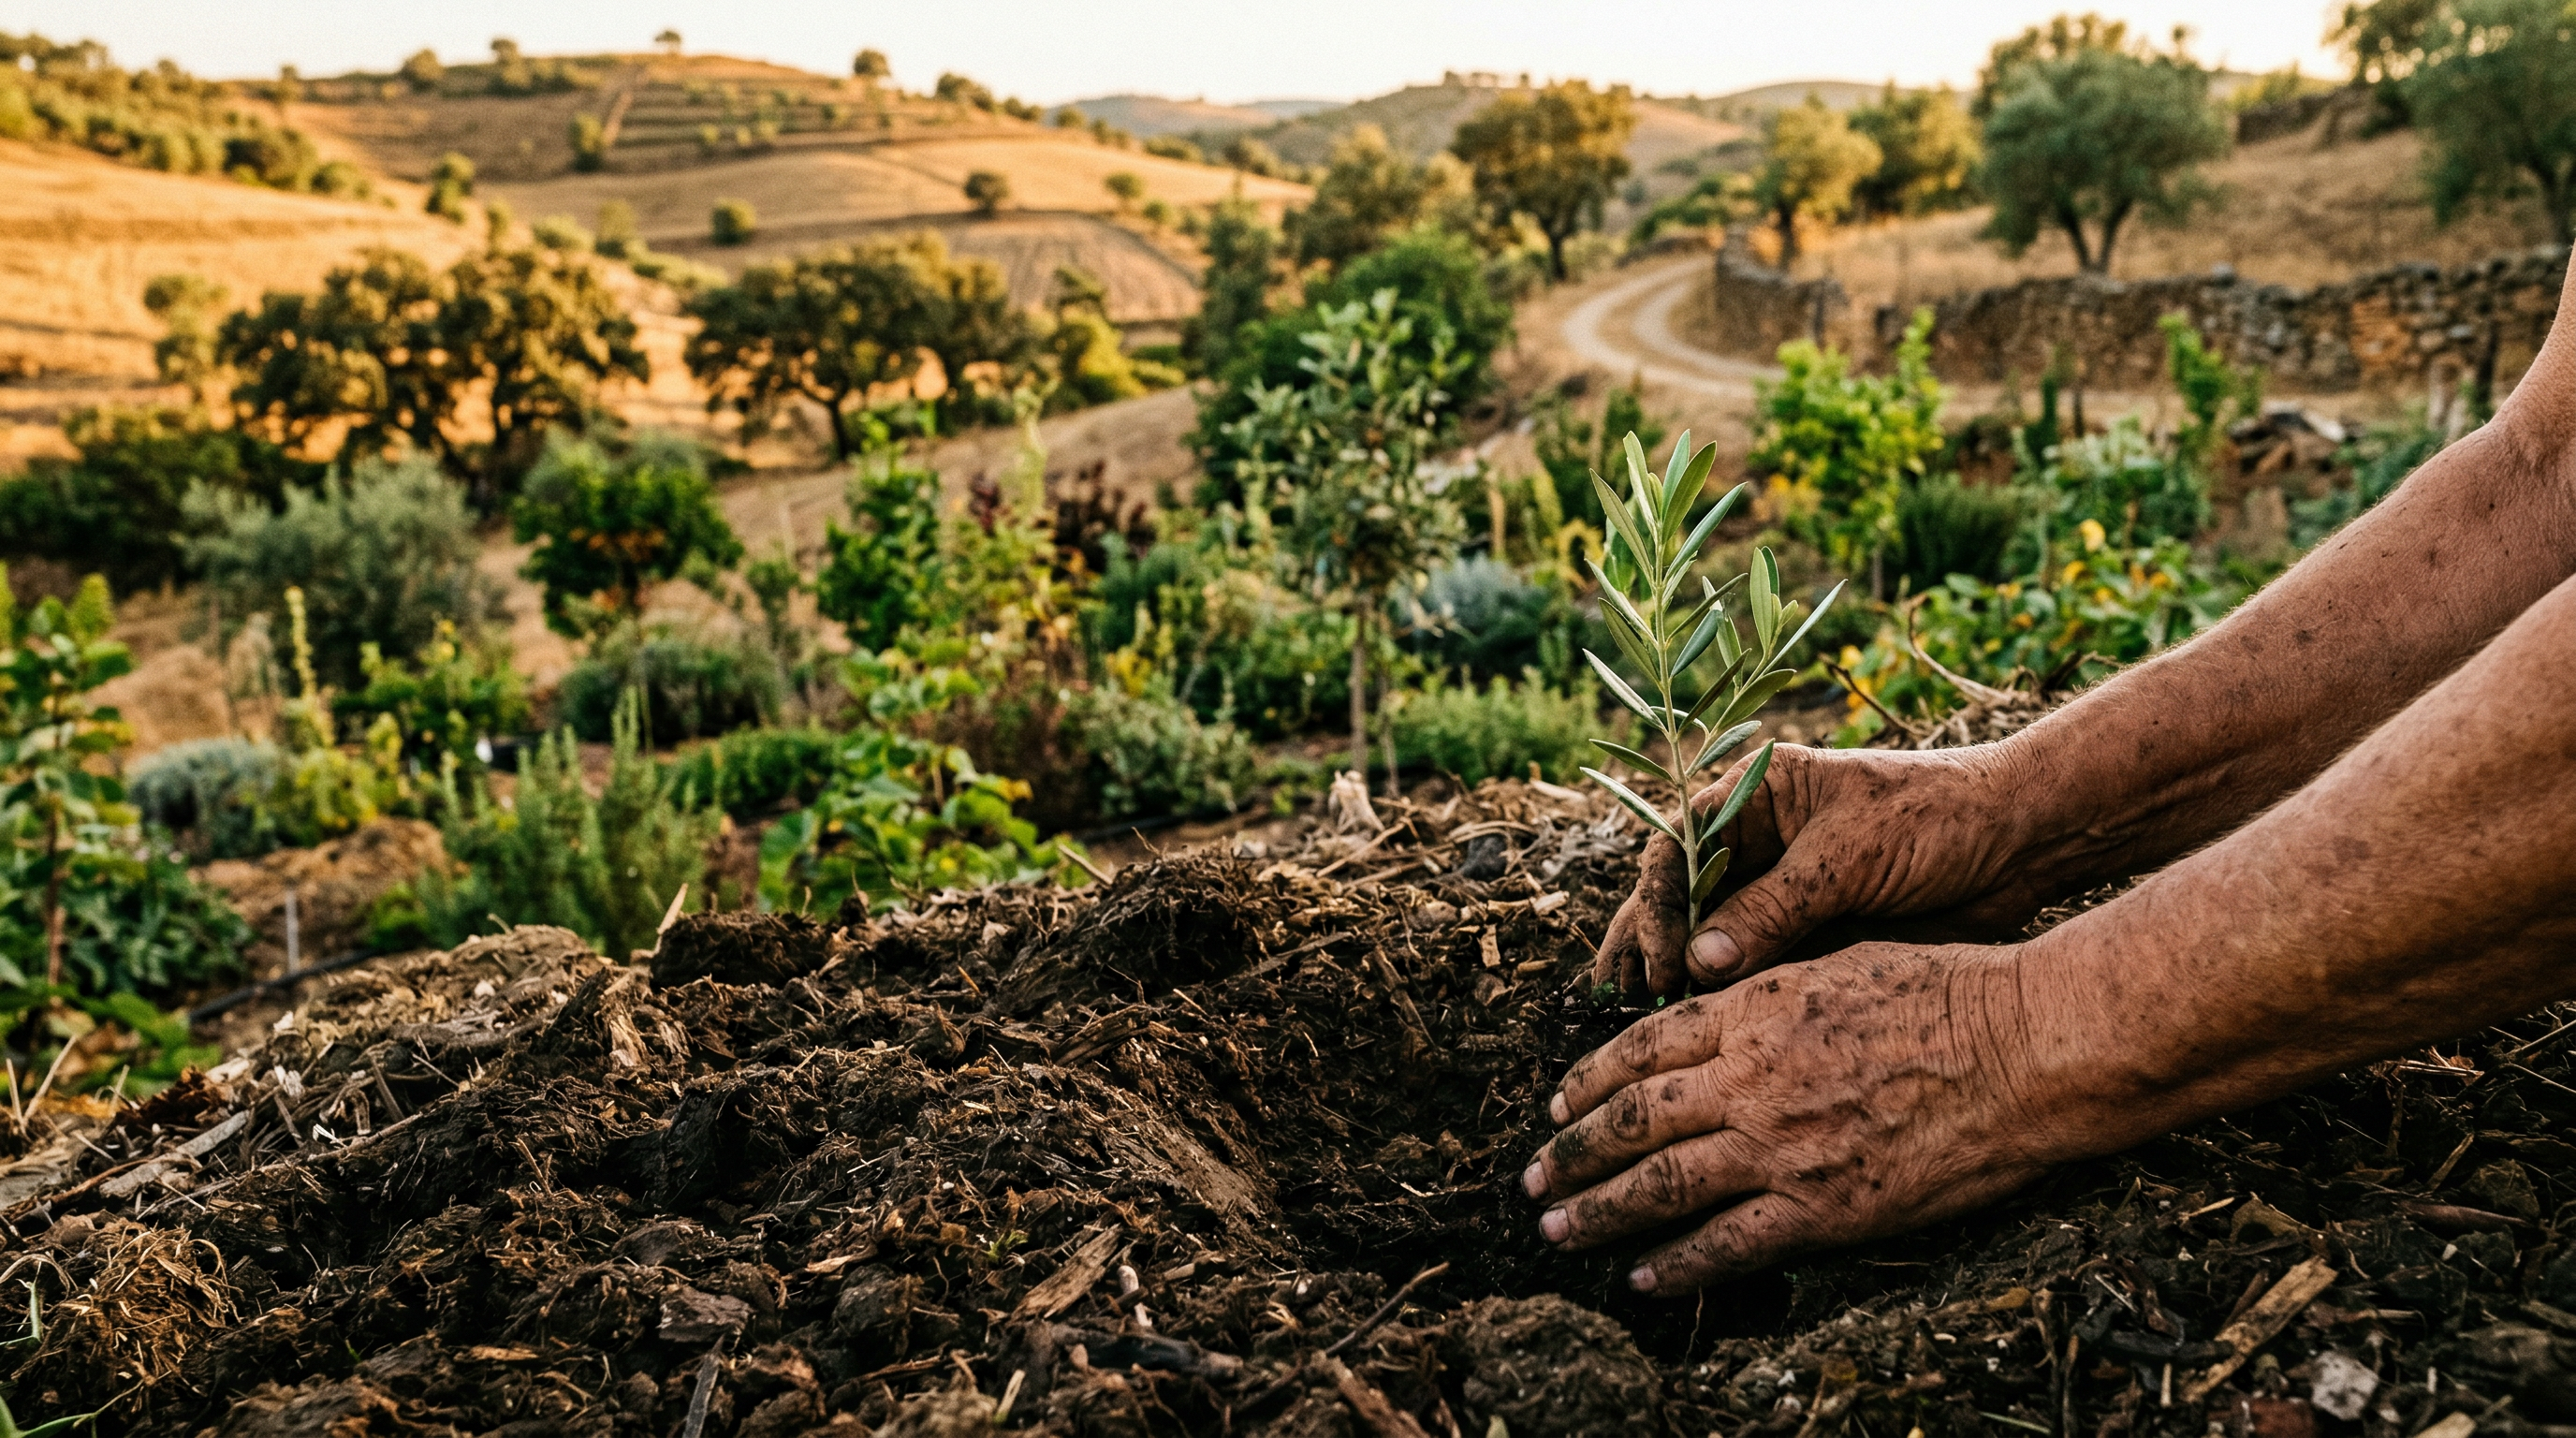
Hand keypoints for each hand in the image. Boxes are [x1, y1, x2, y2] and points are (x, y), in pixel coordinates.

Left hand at [1526, 941, 2092, 1293]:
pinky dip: (1678, 1265)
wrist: (2022, 1047)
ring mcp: (1781, 1147)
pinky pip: (1730, 1245)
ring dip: (1599, 1213)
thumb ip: (1767, 991)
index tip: (1557, 1103)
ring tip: (1557, 1231)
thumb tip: (1720, 1004)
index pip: (1641, 1048)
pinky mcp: (1823, 1208)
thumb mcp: (1836, 964)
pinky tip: (1643, 1279)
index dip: (1588, 1080)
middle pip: (1632, 1120)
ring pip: (1661, 1185)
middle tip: (1532, 1180)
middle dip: (1571, 1153)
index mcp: (1751, 1012)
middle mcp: (1748, 1080)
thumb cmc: (1947, 992)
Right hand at [1592, 742, 2055, 996]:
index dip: (1656, 905)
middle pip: (1677, 897)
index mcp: (1755, 796)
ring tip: (1640, 1024)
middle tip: (1622, 999)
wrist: (2021, 845)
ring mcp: (1778, 893)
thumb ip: (1775, 907)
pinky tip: (1695, 1032)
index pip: (1678, 849)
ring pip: (1705, 939)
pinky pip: (1749, 970)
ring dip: (1673, 977)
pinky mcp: (1806, 936)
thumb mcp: (1849, 856)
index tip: (1659, 959)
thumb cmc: (1937, 819)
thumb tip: (1700, 962)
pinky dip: (1721, 999)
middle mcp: (1755, 844)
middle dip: (1646, 944)